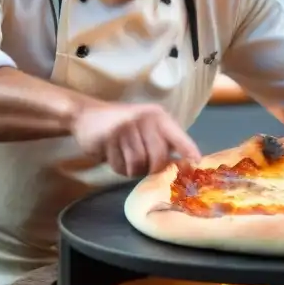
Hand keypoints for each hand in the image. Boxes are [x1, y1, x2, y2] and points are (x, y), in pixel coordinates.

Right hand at [71, 101, 201, 176]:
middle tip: (146, 168)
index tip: (196, 164)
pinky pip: (120, 166)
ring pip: (138, 164)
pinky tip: (113, 156)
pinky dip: (118, 168)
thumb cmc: (124, 125)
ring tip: (126, 159)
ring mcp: (125, 127)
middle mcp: (144, 119)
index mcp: (157, 116)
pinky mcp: (108, 138)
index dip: (188, 150)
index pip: (178, 135)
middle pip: (158, 157)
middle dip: (153, 169)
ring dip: (133, 169)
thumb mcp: (146, 126)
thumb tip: (183, 165)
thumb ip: (163, 141)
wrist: (87, 115)